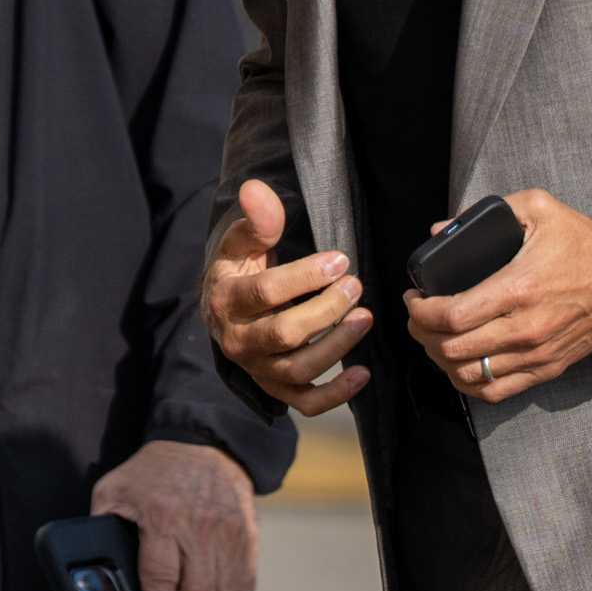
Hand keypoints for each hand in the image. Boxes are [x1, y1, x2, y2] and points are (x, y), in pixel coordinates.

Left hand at [91, 441, 258, 590]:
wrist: (205, 445)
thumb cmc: (153, 472)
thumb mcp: (114, 490)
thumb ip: (101, 526)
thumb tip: (93, 568)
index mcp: (162, 517)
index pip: (161, 580)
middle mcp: (200, 528)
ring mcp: (229, 536)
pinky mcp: (248, 540)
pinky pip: (245, 588)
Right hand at [205, 178, 371, 417]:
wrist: (226, 311)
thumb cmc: (240, 271)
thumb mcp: (242, 243)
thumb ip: (256, 220)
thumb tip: (257, 188)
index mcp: (226, 301)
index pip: (266, 292)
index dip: (305, 277)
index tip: (339, 260)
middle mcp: (238, 341)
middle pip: (286, 333)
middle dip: (327, 310)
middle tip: (356, 286)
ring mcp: (259, 369)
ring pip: (299, 369)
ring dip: (338, 346)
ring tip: (365, 318)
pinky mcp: (277, 388)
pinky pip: (305, 402)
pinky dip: (335, 395)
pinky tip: (363, 374)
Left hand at [408, 187, 591, 401]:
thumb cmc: (580, 242)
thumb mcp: (536, 207)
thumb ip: (486, 211)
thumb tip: (438, 231)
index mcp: (518, 288)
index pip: (451, 315)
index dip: (420, 311)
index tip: (414, 298)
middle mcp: (525, 327)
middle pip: (452, 349)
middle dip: (422, 334)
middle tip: (418, 317)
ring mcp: (536, 353)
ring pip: (468, 374)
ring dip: (440, 360)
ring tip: (434, 340)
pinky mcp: (546, 367)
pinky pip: (495, 391)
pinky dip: (468, 383)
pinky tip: (459, 365)